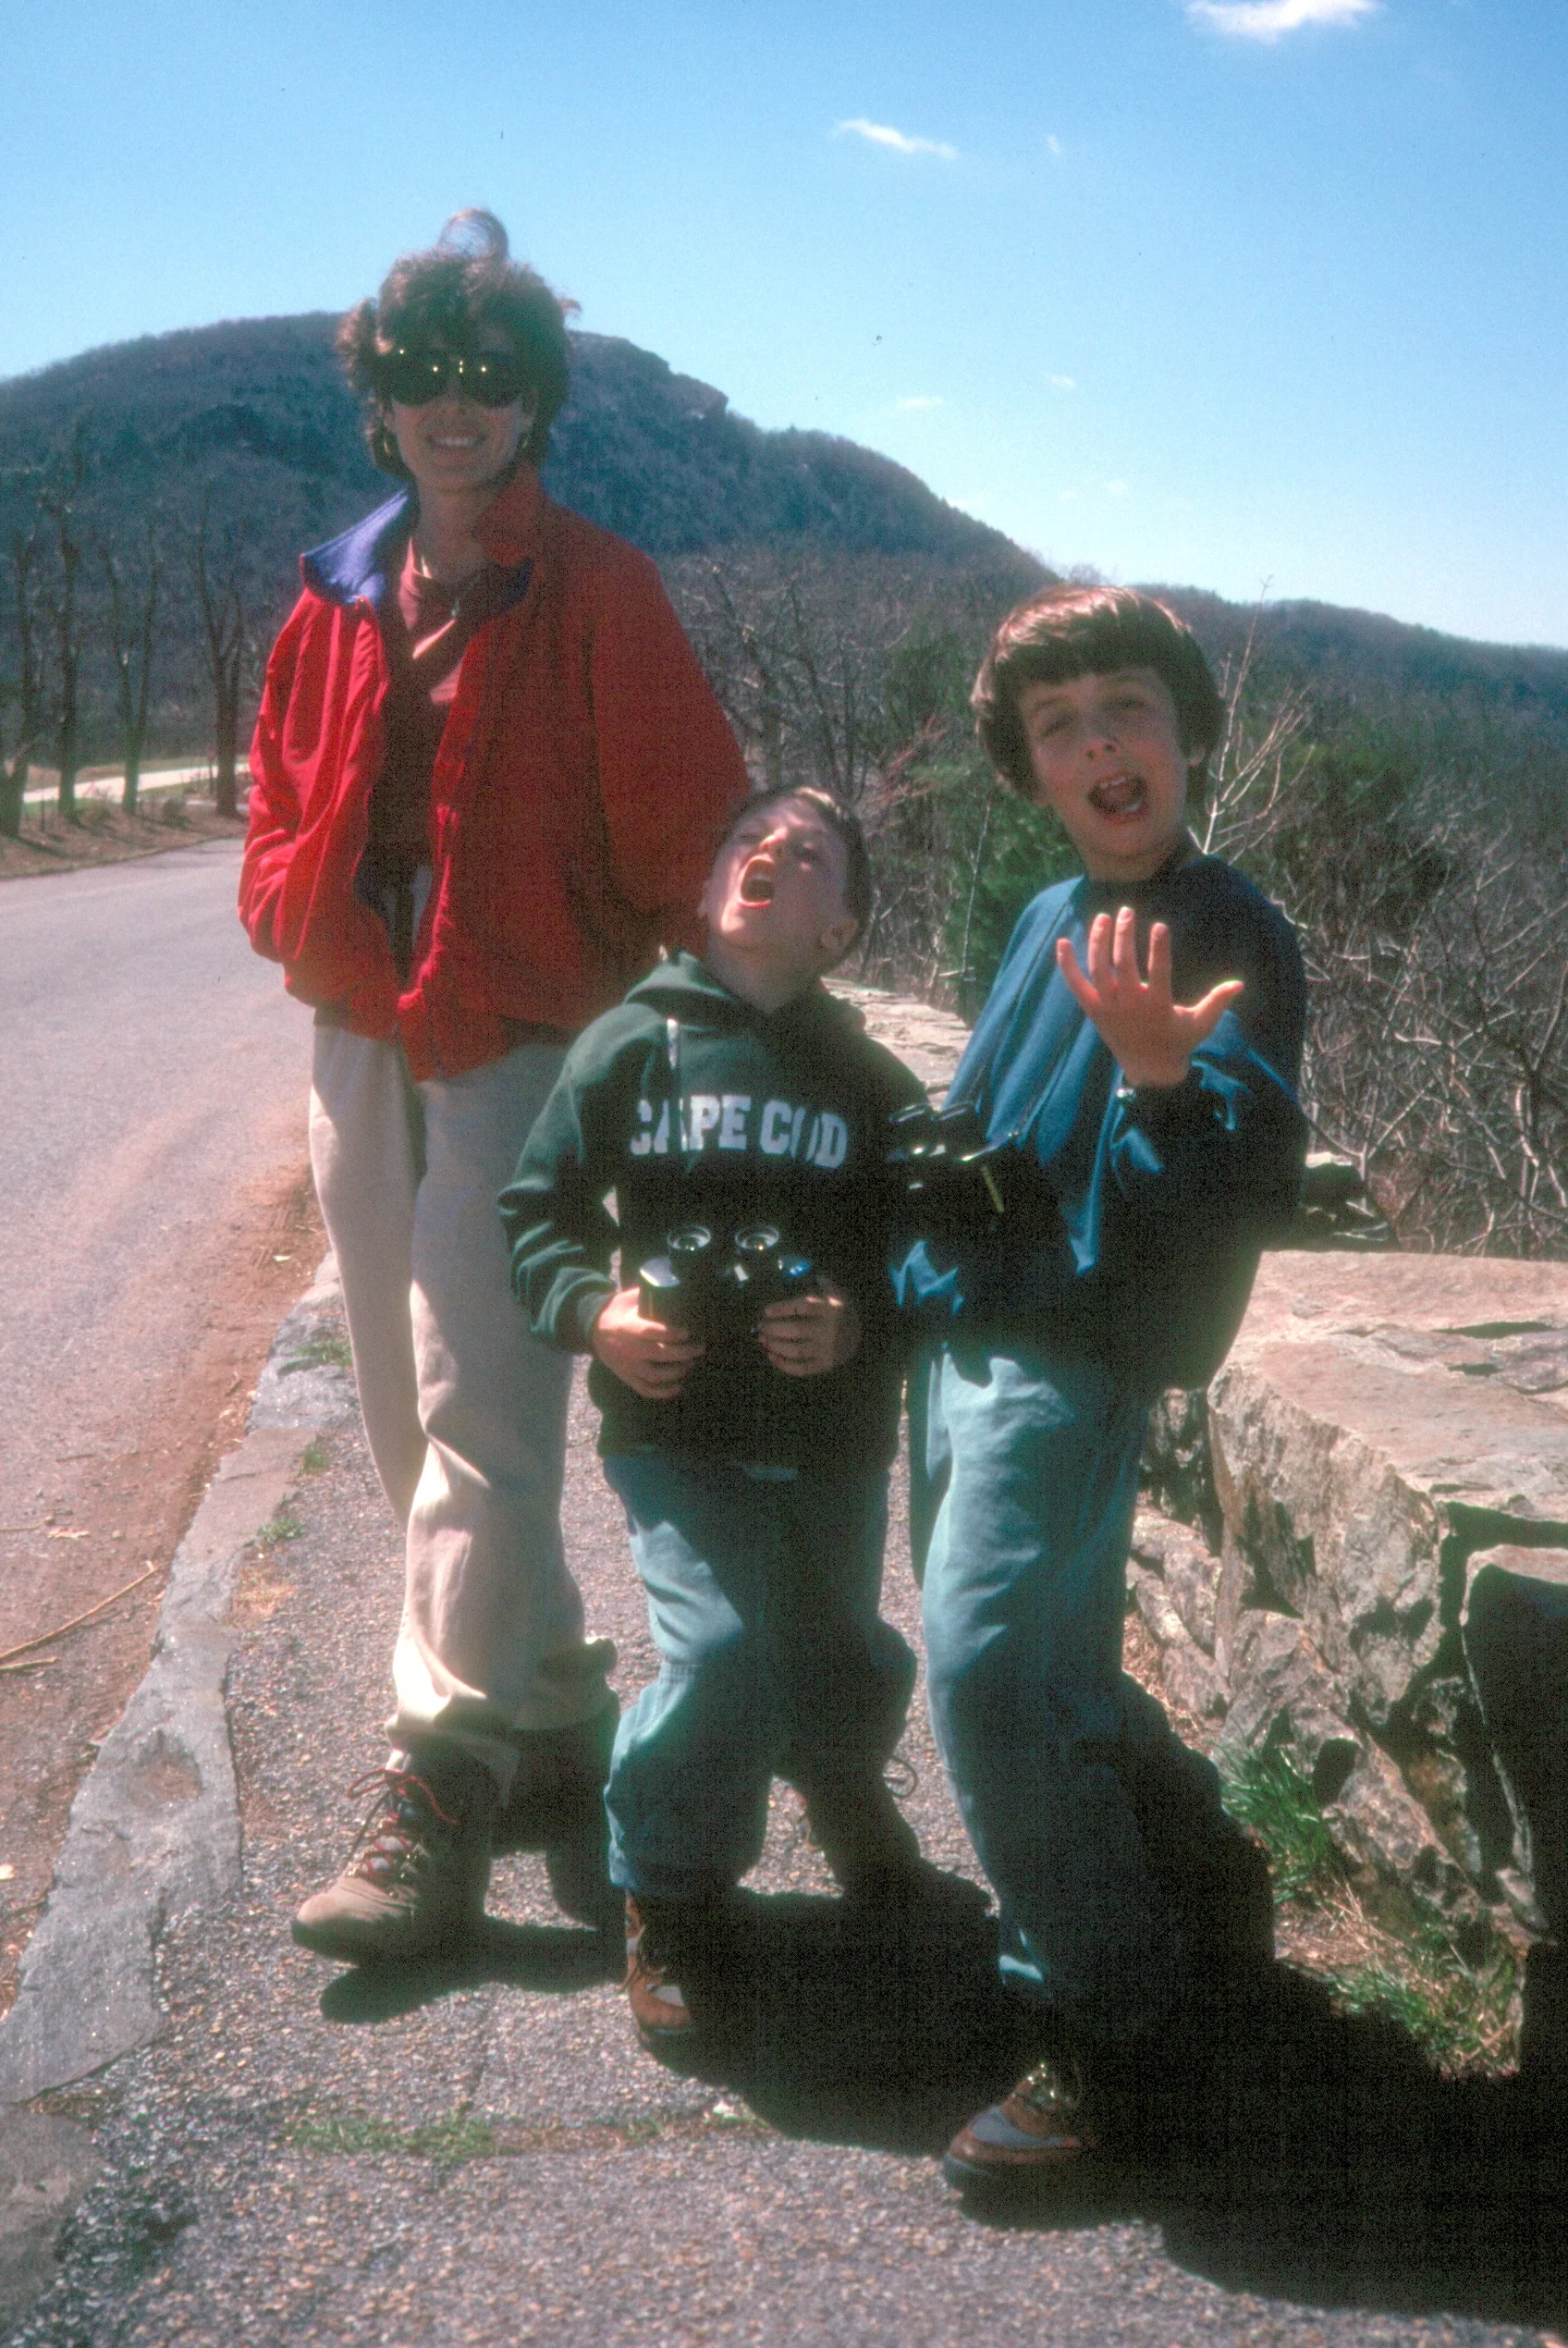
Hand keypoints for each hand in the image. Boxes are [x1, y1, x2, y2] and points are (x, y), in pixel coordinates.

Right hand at [589, 1287, 704, 1399]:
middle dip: (683, 1353)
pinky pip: (645, 1389)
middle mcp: (628, 1349)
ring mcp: (627, 1366)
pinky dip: (663, 1392)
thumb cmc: (617, 1312)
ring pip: (654, 1375)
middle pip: (658, 1354)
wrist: (593, 1331)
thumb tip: (675, 1286)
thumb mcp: (628, 1299)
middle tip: (699, 1348)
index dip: (670, 1333)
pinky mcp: (627, 1377)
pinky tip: (678, 1386)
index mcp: (628, 1327)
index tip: (687, 1331)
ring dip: (676, 1372)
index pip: (650, 1332)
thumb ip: (648, 1295)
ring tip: (691, 1364)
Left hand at [757, 1280, 861, 1377]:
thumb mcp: (838, 1294)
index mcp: (831, 1309)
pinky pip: (801, 1368)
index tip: (766, 1311)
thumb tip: (812, 1275)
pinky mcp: (824, 1365)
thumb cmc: (842, 1313)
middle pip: (795, 1329)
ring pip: (796, 1350)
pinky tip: (772, 1356)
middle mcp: (828, 1330)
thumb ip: (824, 1284)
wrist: (861, 1337)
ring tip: (762, 1340)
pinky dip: (784, 1365)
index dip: (782, 1308)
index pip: (802, 1307)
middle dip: (773, 1329)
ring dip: (775, 1346)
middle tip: (759, 1327)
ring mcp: (826, 1350)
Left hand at [1057, 906, 1243, 1088]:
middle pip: (1123, 965)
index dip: (1159, 949)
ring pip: (1098, 970)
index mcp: (1158, 1006)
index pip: (1159, 972)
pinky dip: (1067, 965)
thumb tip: (1239, 983)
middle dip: (1124, 936)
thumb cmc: (1179, 1042)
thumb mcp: (1201, 1023)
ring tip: (1105, 917)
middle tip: (1127, 910)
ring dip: (1098, 941)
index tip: (1159, 925)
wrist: (1149, 1071)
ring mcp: (1108, 1008)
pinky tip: (1062, 942)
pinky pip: (1076, 985)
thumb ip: (1217, 1001)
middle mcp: (1130, 1005)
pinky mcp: (1093, 1011)